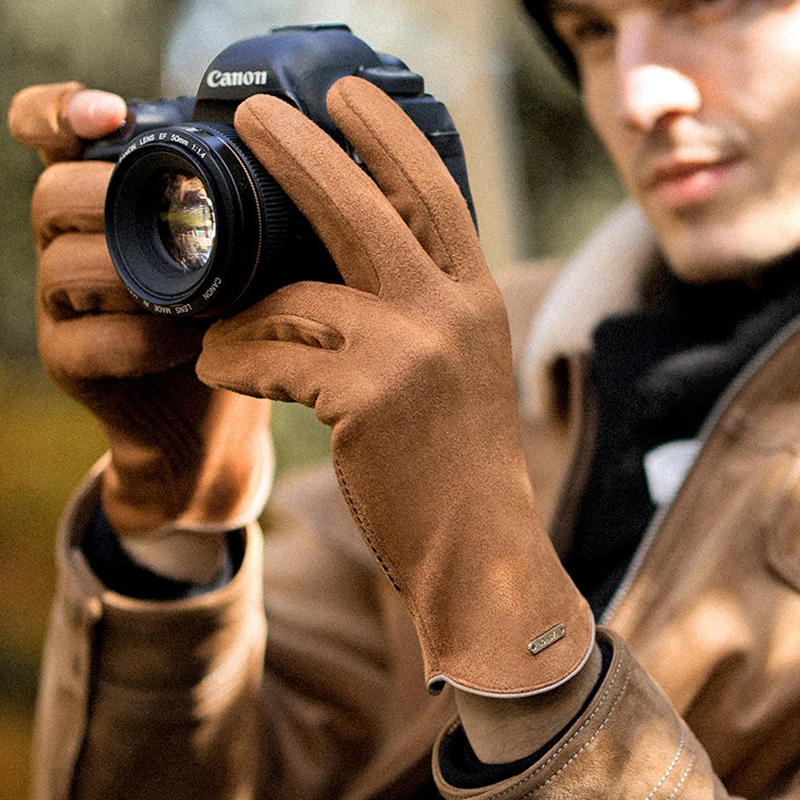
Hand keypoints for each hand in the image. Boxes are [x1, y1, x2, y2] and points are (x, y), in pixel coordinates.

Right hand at [9, 84, 271, 581]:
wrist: (219, 411)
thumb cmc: (241, 318)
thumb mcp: (250, 255)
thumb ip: (251, 208)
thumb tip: (313, 157)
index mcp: (114, 201)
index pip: (49, 134)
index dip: (59, 112)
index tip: (108, 113)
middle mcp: (74, 243)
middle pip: (54, 194)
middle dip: (115, 198)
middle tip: (185, 222)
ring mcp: (64, 306)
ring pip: (64, 266)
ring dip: (140, 276)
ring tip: (203, 293)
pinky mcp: (70, 362)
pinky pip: (90, 342)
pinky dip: (144, 338)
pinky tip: (191, 341)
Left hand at [197, 77, 593, 694]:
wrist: (478, 546)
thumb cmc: (454, 458)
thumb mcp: (455, 366)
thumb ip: (414, 309)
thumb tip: (325, 269)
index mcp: (475, 297)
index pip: (433, 191)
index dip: (387, 136)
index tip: (346, 95)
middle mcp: (452, 311)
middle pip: (366, 206)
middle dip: (305, 152)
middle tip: (255, 116)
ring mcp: (412, 350)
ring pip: (298, 297)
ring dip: (242, 312)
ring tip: (211, 327)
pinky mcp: (368, 397)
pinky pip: (275, 355)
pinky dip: (236, 360)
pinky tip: (220, 367)